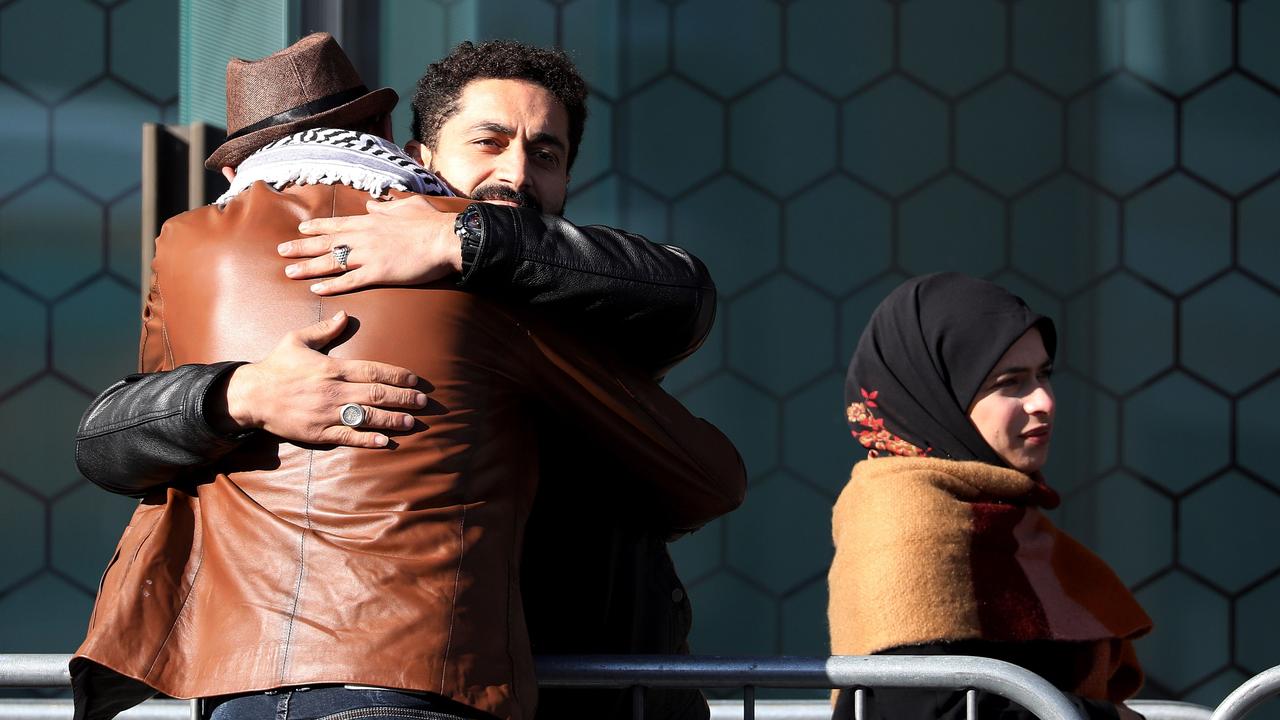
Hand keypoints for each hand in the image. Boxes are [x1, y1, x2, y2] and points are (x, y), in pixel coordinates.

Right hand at [216, 312, 427, 447]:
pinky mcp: (318, 433)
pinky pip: (348, 437)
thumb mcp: (297, 340)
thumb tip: (344, 315)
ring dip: (392, 420)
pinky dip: (368, 440)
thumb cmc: (276, 366)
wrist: (251, 396)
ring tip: (412, 421)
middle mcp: (333, 391)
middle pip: (376, 394)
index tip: (414, 380)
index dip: (397, 375)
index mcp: (332, 368)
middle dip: (403, 398)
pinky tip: (386, 442)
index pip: (373, 370)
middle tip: (423, 402)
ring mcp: (326, 414)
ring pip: (367, 417)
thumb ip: (324, 329)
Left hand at [279, 195, 461, 294]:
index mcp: (371, 221)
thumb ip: (387, 206)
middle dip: (301, 247)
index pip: (336, 224)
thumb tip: (374, 203)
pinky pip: (349, 281)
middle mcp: (364, 237)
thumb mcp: (407, 205)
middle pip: (326, 242)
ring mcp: (369, 256)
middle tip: (281, 252)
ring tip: (289, 272)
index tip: (300, 230)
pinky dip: (331, 285)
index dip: (316, 227)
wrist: (445, 239)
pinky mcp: (378, 273)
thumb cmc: (430, 223)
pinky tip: (316, 289)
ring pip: (331, 262)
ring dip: (308, 267)